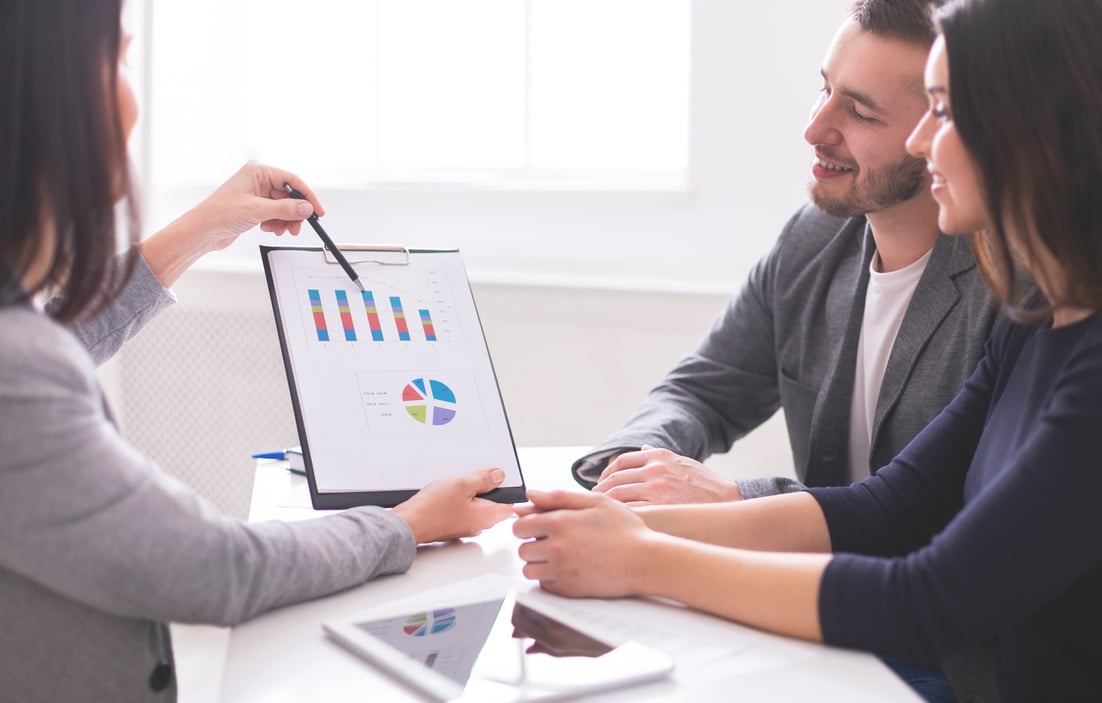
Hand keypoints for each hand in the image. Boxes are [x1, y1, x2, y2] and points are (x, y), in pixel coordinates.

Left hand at [176, 161, 324, 248]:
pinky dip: (277, 223)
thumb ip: (285, 209)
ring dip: (286, 220)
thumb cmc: (219, 214)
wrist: (202, 231)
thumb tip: (306, 208)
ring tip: (281, 230)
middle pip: (289, 195)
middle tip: (297, 226)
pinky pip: (276, 214)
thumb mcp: (257, 211)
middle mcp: (258, 180)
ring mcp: (257, 194)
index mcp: (258, 171)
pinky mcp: (255, 207)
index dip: (307, 196)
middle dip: (295, 212)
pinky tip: (269, 228)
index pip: (292, 180)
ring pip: (284, 206)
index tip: (317, 210)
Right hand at [392, 468, 512, 543]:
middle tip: (472, 478)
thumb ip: (484, 480)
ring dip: (468, 494)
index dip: (506, 489)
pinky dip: (456, 500)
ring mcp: (463, 526)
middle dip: (485, 489)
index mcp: (487, 517)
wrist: (408, 523)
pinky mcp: (450, 526)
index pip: (509, 504)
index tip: (498, 477)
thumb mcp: (463, 484)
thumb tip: (498, 476)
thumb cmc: (433, 509)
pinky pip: (460, 510)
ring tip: (455, 485)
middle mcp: (478, 525)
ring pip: (474, 506)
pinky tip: (445, 492)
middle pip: (491, 504)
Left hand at [513, 490, 653, 597]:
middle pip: (522, 549)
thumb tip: (529, 494)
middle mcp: (557, 547)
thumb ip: (558, 497)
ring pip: (529, 569)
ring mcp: (561, 571)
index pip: (520, 526)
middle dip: (533, 543)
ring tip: (559, 555)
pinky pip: (544, 584)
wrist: (645, 560)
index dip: (527, 524)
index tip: (537, 526)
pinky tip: (567, 568)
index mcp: (560, 523)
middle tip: (552, 540)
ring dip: (539, 562)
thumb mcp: (595, 502)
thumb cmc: (625, 530)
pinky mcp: (568, 590)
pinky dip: (550, 577)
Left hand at [592, 445, 740, 505]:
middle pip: (615, 479)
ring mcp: (657, 489)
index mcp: (659, 456)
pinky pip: (630, 511)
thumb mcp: (683, 461)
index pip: (621, 462)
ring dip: (606, 504)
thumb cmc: (706, 484)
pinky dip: (618, 516)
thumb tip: (641, 448)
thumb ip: (659, 455)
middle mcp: (655, 469)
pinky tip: (615, 523)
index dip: (606, 474)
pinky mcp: (661, 508)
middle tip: (595, 502)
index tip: (601, 485)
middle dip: (601, 491)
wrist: (728, 501)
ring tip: (602, 513)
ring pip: (618, 495)